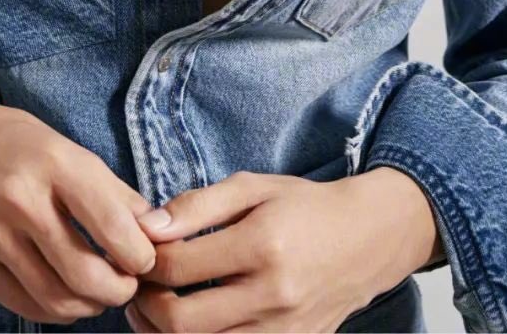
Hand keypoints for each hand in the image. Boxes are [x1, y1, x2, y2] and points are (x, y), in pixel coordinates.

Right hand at [0, 100, 157, 324]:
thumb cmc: (13, 141)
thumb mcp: (66, 147)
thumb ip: (112, 190)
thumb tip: (155, 229)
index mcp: (56, 164)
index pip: (111, 224)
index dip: (140, 253)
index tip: (148, 259)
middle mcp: (22, 201)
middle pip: (85, 272)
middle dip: (119, 289)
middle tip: (129, 284)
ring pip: (55, 297)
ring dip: (90, 306)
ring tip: (102, 295)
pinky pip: (23, 304)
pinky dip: (55, 311)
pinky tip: (68, 299)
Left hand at [126, 167, 439, 332]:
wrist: (367, 239)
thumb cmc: (304, 206)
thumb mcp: (254, 187)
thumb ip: (198, 205)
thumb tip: (147, 227)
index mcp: (263, 243)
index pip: (179, 266)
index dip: (147, 261)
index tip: (140, 252)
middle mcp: (273, 293)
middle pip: (181, 322)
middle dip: (146, 306)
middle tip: (138, 288)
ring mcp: (283, 331)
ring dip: (164, 333)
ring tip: (156, 310)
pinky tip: (192, 325)